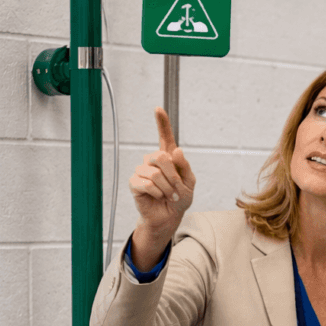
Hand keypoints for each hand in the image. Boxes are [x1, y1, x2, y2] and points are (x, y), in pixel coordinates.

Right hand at [129, 108, 194, 268]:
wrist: (169, 216)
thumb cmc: (180, 198)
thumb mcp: (190, 183)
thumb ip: (184, 166)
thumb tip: (176, 151)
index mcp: (169, 157)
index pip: (165, 137)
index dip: (162, 123)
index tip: (158, 109)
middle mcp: (153, 161)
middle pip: (161, 156)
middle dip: (173, 175)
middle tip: (177, 188)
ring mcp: (143, 171)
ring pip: (155, 173)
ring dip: (167, 187)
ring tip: (169, 195)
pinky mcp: (135, 183)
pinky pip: (147, 183)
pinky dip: (158, 192)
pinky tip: (159, 196)